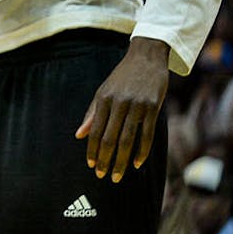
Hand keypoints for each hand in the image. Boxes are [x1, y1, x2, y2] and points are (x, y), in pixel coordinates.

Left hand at [75, 37, 170, 181]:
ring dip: (121, 161)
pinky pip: (147, 134)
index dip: (93, 150)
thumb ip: (92, 113)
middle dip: (106, 160)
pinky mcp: (153, 107)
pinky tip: (136, 164)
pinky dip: (142, 151)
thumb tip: (79, 135)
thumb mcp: (103, 91)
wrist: (146, 57)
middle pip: (110, 138)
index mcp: (103, 99)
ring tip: (117, 176)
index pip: (96, 131)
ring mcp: (137, 105)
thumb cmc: (122, 77)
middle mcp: (119, 103)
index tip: (91, 165)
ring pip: (127, 140)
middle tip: (103, 176)